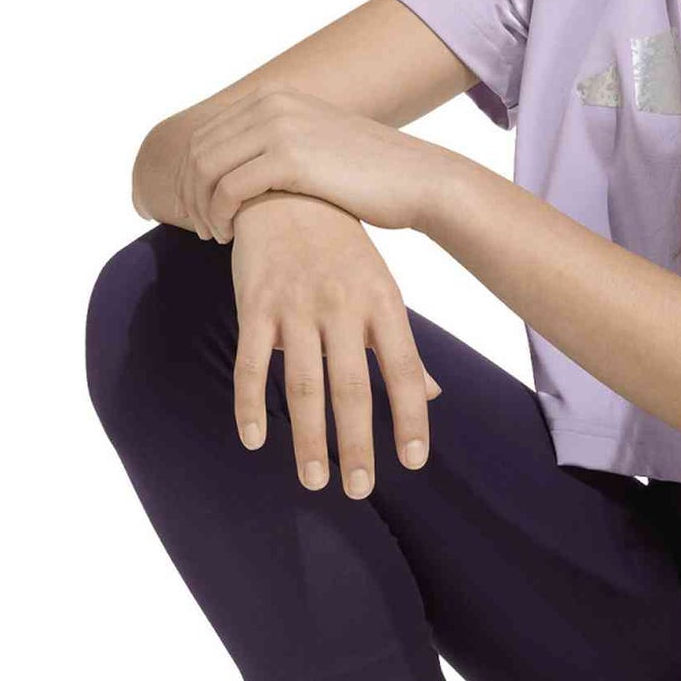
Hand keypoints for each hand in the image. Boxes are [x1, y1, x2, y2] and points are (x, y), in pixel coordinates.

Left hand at [181, 86, 451, 242]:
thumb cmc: (373, 175)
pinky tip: (228, 236)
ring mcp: (279, 127)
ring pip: (207, 169)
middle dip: (189, 193)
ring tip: (212, 234)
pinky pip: (228, 189)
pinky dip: (218, 216)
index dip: (191, 175)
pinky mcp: (289, 158)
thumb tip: (247, 165)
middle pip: (198, 150)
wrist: (419, 179)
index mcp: (275, 96)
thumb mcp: (318, 143)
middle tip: (200, 227)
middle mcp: (272, 103)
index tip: (200, 208)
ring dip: (200, 207)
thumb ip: (281, 143)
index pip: (205, 132)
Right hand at [229, 194, 442, 493]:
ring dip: (308, 437)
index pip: (403, 370)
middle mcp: (342, 307)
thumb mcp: (382, 291)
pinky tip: (255, 441)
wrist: (289, 190)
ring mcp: (296, 305)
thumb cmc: (344, 251)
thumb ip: (402, 346)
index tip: (412, 461)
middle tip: (358, 489)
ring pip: (303, 382)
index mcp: (382, 304)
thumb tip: (431, 396)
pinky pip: (251, 361)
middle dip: (357, 443)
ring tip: (315, 480)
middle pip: (351, 387)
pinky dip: (250, 403)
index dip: (409, 417)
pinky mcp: (255, 303)